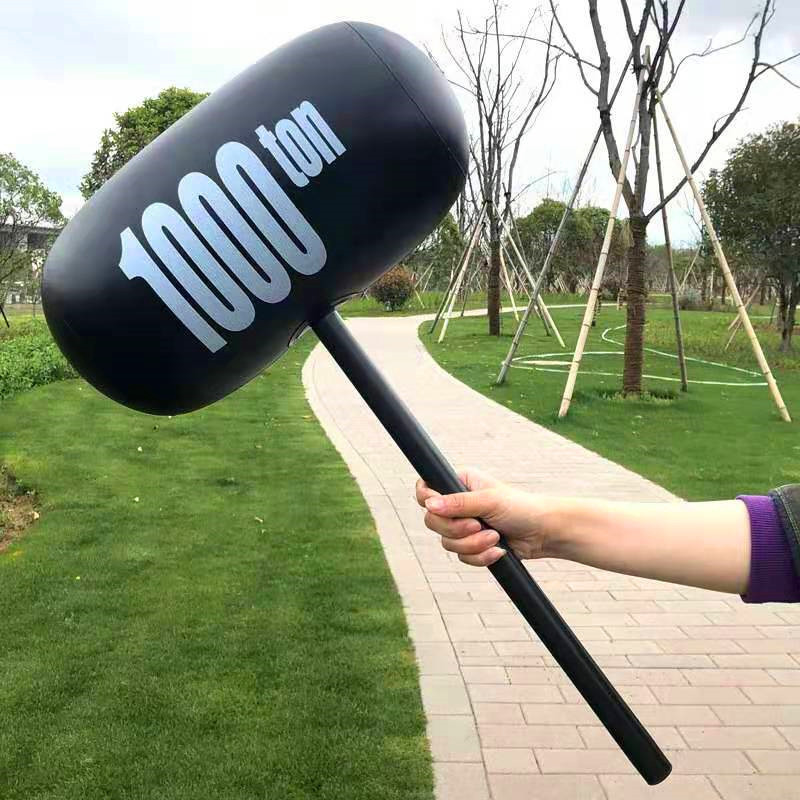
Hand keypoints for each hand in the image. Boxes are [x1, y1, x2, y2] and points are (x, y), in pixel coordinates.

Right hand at [414, 468, 555, 566]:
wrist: (543, 532)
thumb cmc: (521, 508)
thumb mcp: (489, 501)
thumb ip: (458, 503)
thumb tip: (430, 504)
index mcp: (459, 483)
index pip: (426, 489)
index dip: (427, 500)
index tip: (440, 509)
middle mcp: (457, 504)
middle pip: (433, 521)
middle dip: (457, 529)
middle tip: (478, 525)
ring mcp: (463, 526)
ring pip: (447, 542)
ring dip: (473, 545)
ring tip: (495, 538)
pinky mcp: (472, 545)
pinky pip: (462, 556)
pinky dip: (481, 556)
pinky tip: (498, 550)